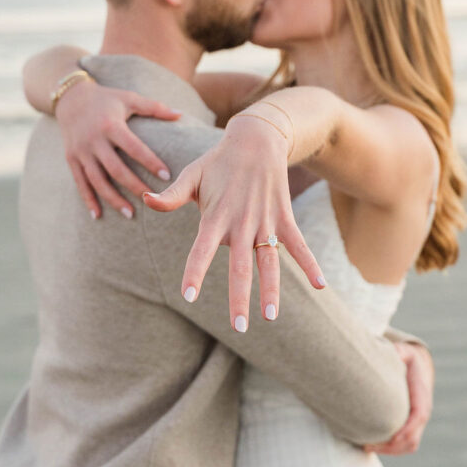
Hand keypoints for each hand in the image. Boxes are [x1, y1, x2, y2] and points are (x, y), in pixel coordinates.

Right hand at [55, 78, 180, 218]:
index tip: (167, 177)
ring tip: (131, 214)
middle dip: (134, 186)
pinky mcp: (71, 159)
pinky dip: (88, 200)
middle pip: (116, 169)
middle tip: (152, 200)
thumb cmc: (107, 99)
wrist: (71, 99)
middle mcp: (94, 140)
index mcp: (110, 126)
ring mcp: (81, 152)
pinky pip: (80, 183)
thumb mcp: (129, 98)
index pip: (134, 147)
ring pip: (97, 180)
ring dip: (113, 199)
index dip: (150, 162)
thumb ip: (155, 108)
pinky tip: (98, 215)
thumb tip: (181, 114)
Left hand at [142, 117, 323, 328]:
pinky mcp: (284, 218)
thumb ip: (171, 195)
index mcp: (215, 217)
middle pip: (240, 267)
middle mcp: (241, 223)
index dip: (194, 272)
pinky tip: (321, 285)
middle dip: (239, 298)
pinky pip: (298, 245)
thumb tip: (144, 200)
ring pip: (269, 262)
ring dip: (271, 290)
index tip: (188, 297)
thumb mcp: (191, 175)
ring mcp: (265, 222)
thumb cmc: (218, 162)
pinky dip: (310, 264)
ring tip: (271, 317)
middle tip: (237, 328)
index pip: (201, 250)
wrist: (256, 139)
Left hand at [362, 342, 433, 454]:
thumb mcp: (403, 352)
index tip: (389, 437)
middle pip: (413, 439)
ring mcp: (418, 422)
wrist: (419, 367)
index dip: (405, 430)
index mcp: (422, 397)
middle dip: (392, 446)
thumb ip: (397, 352)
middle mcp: (422, 413)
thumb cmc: (407, 359)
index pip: (418, 418)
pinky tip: (372, 444)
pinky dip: (391, 449)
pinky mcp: (411, 426)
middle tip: (367, 445)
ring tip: (367, 447)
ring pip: (410, 446)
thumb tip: (389, 350)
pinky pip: (405, 445)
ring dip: (390, 451)